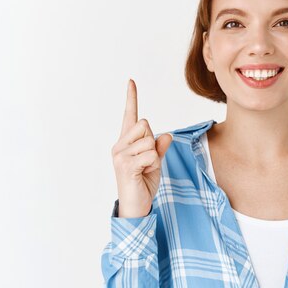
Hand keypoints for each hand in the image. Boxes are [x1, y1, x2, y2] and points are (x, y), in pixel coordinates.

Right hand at [111, 79, 172, 217]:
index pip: (130, 116)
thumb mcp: (155, 162)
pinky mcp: (124, 164)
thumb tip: (167, 135)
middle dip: (153, 142)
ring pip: (149, 140)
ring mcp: (120, 154)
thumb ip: (160, 147)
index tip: (131, 81)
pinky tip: (143, 174)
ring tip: (145, 170)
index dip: (131, 98)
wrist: (136, 206)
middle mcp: (119, 145)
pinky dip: (153, 164)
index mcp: (126, 142)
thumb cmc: (143, 183)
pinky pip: (150, 154)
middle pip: (146, 125)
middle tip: (147, 162)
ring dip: (154, 156)